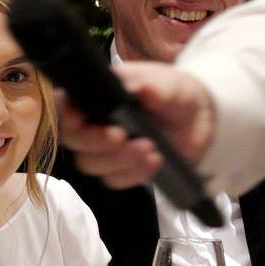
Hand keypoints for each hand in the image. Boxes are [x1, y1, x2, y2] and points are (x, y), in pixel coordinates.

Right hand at [57, 61, 216, 188]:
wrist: (199, 122)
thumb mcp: (173, 86)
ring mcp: (105, 148)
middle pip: (72, 138)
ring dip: (117, 159)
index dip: (65, 113)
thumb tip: (141, 88)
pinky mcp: (119, 169)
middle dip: (93, 141)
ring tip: (149, 148)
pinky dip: (133, 174)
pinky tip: (154, 161)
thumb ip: (157, 87)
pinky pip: (114, 179)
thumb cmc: (177, 94)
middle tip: (120, 136)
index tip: (78, 119)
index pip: (65, 102)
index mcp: (98, 93)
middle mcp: (94, 121)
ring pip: (90, 163)